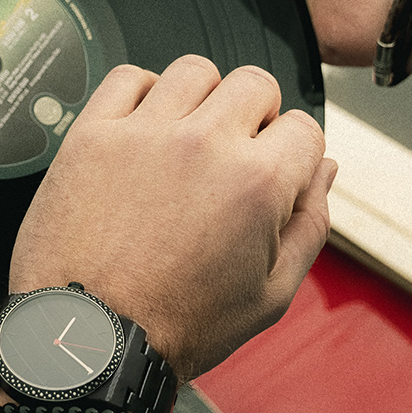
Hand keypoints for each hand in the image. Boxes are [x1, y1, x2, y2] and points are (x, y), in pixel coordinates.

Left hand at [11, 57, 336, 381]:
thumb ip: (309, 226)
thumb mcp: (269, 295)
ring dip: (202, 99)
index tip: (276, 174)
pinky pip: (126, 77)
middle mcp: (203, 145)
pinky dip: (142, 93)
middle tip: (236, 155)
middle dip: (256, 116)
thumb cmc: (172, 327)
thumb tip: (324, 172)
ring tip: (189, 140)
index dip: (295, 155)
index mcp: (257, 182)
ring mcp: (143, 134)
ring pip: (194, 71)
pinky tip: (145, 128)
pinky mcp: (92, 136)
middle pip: (254, 83)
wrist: (87, 342)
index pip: (303, 127)